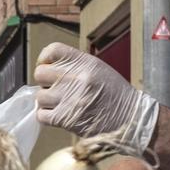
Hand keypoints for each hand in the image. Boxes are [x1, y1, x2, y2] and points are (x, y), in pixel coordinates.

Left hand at [33, 43, 159, 150]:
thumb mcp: (99, 70)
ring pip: (40, 96)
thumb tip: (50, 69)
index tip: (48, 66)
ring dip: (47, 101)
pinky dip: (46, 116)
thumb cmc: (115, 95)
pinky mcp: (65, 118)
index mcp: (86, 63)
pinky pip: (41, 115)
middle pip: (40, 74)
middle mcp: (75, 78)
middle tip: (55, 88)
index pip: (53, 50)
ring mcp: (69, 98)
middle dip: (45, 82)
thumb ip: (75, 66)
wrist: (129, 119)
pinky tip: (58, 115)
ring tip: (60, 104)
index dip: (45, 58)